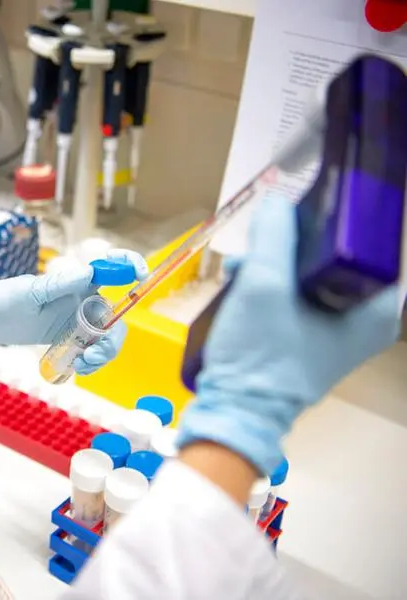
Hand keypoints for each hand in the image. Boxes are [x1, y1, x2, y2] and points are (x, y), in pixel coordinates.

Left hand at [0, 250, 147, 374]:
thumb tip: (88, 273)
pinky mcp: (67, 337)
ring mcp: (75, 319)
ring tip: (82, 364)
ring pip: (106, 337)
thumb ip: (59, 285)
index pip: (109, 268)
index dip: (129, 266)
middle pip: (114, 316)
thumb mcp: (30, 292)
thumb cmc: (2, 298)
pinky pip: (90, 350)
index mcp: (75, 281)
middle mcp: (80, 298)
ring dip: (102, 354)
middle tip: (93, 355)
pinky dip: (90, 361)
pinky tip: (75, 367)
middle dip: (112, 338)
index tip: (141, 276)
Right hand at [178, 195, 402, 473]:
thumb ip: (273, 236)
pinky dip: (270, 286)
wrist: (233, 411)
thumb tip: (277, 200)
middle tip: (262, 238)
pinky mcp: (308, 342)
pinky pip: (296, 298)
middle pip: (335, 257)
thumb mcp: (264, 286)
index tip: (304, 207)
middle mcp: (367, 322)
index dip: (336, 221)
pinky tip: (240, 281)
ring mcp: (337, 335)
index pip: (369, 245)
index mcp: (378, 311)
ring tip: (240, 265)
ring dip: (273, 263)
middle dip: (293, 243)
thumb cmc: (261, 353)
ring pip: (310, 276)